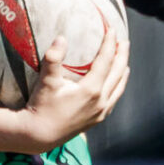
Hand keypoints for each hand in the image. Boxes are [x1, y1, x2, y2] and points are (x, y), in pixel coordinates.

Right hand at [21, 28, 128, 148]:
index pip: (106, 60)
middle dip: (122, 55)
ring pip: (119, 88)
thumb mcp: (46, 81)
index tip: (112, 30)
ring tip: (124, 61)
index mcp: (91, 89)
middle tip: (124, 41)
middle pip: (118, 73)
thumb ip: (53, 58)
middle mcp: (101, 101)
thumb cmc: (41, 106)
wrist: (39, 135)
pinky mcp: (97, 120)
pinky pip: (113, 100)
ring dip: (122, 72)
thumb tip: (61, 38)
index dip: (109, 43)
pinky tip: (115, 84)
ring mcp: (100, 112)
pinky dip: (118, 88)